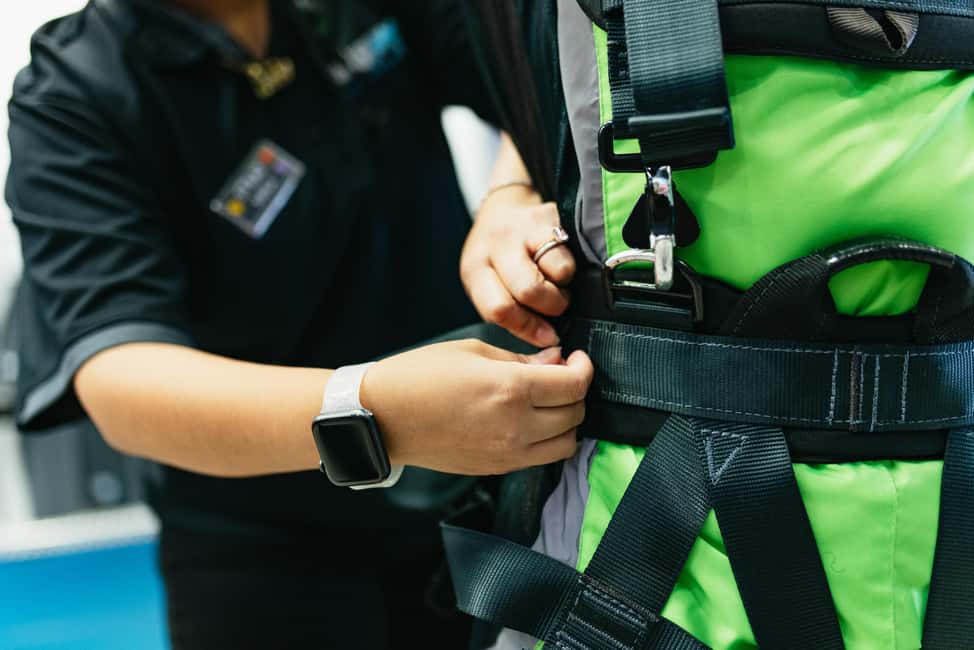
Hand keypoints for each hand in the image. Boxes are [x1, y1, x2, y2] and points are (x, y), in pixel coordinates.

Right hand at [360, 339, 592, 474]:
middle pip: (575, 414)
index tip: (575, 358)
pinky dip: (547, 440)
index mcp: (510, 390)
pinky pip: (541, 458)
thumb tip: (555, 361)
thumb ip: (520, 359)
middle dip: (576, 391)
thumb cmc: (418, 377)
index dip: (583, 368)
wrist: (382, 418)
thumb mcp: (472, 351)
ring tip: (548, 401)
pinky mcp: (496, 469)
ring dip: (566, 421)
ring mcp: (507, 453)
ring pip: (566, 443)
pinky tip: (529, 420)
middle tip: (560, 374)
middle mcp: (516, 427)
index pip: (574, 385)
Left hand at [461, 185, 575, 346]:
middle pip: (528, 291)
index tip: (546, 337)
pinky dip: (570, 270)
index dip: (527, 328)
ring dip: (562, 289)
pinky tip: (560, 266)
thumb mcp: (489, 283)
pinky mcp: (549, 218)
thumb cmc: (499, 257)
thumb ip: (509, 311)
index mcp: (475, 268)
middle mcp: (496, 245)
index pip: (499, 308)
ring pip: (556, 274)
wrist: (504, 207)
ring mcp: (523, 228)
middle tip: (553, 308)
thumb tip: (547, 339)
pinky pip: (569, 257)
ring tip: (556, 285)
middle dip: (549, 308)